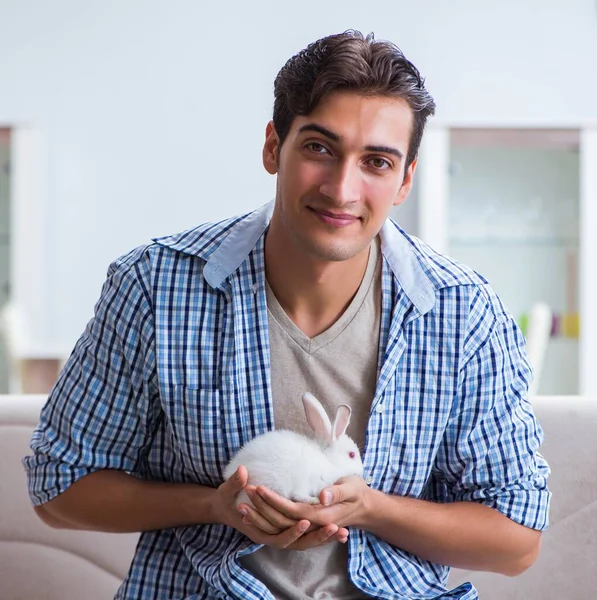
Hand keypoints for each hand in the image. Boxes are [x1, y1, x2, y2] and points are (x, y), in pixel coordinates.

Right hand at [212, 466, 345, 549]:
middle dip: (318, 537)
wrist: (225, 508)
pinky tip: (341, 532)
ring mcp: (281, 535)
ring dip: (325, 539)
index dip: (293, 531)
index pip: (279, 537)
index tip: (306, 521)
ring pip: (306, 542)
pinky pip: (307, 536)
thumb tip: (243, 471)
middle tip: (336, 528)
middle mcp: (272, 537)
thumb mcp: (226, 491)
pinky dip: (322, 535)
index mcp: (258, 532)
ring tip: (344, 533)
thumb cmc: (225, 500)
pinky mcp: (288, 529)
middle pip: (298, 543)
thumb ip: (234, 483)